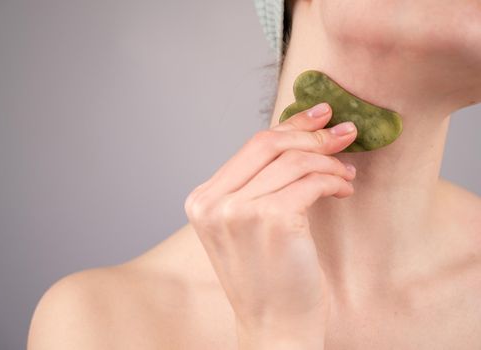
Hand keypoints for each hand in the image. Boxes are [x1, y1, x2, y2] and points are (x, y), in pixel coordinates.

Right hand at [184, 102, 357, 348]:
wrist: (273, 328)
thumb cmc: (268, 278)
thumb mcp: (248, 225)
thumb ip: (260, 183)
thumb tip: (298, 136)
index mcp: (202, 200)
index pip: (250, 147)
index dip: (290, 126)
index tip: (319, 116)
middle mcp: (213, 203)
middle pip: (268, 143)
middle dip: (312, 134)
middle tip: (344, 132)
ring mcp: (237, 210)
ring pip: (293, 161)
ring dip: (328, 162)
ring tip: (346, 174)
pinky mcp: (270, 219)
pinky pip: (310, 182)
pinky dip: (333, 181)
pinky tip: (344, 189)